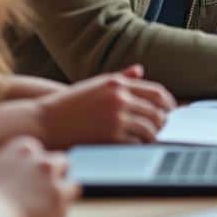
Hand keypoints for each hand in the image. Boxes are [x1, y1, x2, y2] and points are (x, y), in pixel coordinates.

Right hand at [0, 136, 78, 216]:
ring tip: (47, 209)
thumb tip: (16, 170)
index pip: (38, 153)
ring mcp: (53, 180)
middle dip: (56, 174)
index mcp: (24, 147)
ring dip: (62, 195)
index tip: (27, 179)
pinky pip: (65, 208)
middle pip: (61, 162)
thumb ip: (9, 163)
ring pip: (71, 185)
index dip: (34, 166)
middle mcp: (43, 161)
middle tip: (44, 191)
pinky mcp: (58, 201)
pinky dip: (57, 214)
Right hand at [37, 65, 175, 147]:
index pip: (156, 92)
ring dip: (153, 135)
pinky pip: (137, 143)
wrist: (44, 122)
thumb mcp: (96, 85)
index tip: (171, 109)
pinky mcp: (111, 137)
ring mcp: (116, 118)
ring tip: (152, 137)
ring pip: (149, 129)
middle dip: (163, 121)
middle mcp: (120, 99)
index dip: (168, 102)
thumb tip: (140, 70)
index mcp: (118, 84)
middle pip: (156, 112)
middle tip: (163, 126)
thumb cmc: (70, 104)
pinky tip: (137, 145)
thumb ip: (121, 78)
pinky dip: (140, 145)